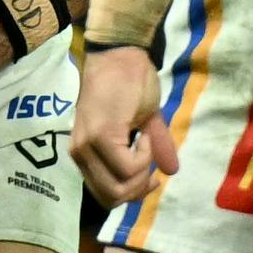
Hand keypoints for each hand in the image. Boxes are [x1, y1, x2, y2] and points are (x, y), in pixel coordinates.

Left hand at [69, 42, 171, 203]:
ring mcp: (88, 146)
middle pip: (111, 197)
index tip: (151, 177)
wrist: (122, 54)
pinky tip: (143, 134)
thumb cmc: (130, 82)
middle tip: (152, 169)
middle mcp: (81, 154)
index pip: (105, 195)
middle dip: (138, 190)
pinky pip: (127, 167)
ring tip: (145, 145)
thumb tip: (172, 170)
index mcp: (86, 154)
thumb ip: (155, 148)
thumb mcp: (146, 122)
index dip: (131, 194)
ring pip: (119, 187)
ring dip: (141, 173)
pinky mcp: (101, 136)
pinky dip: (143, 157)